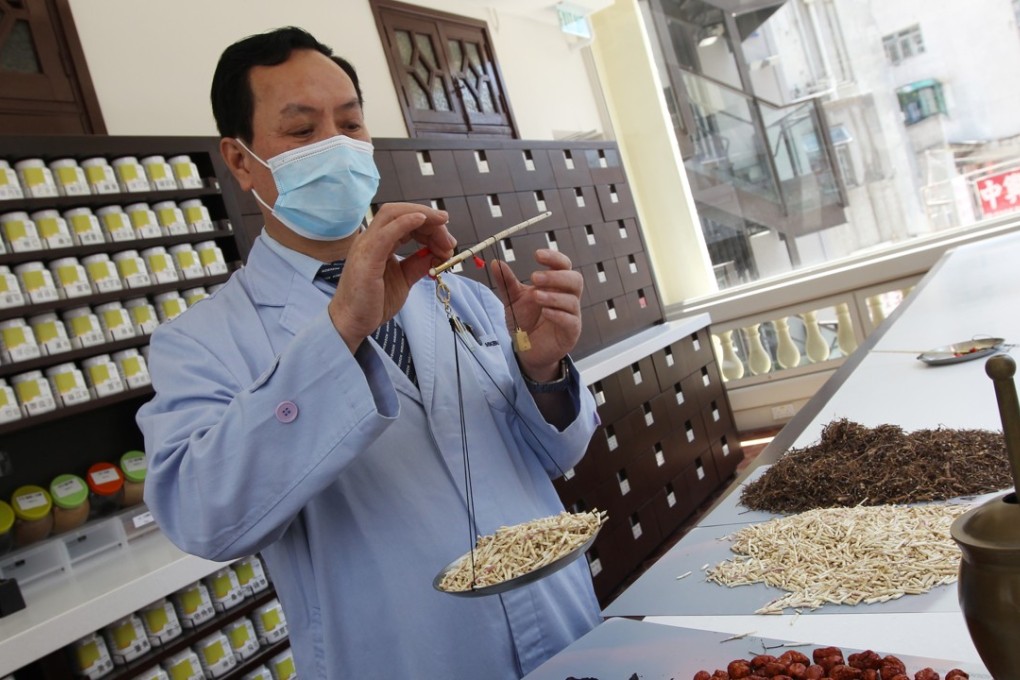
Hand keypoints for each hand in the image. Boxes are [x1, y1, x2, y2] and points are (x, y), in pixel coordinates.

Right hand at [329, 203, 454, 351]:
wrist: (352, 323)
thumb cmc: (373, 303)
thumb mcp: (404, 279)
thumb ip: (419, 263)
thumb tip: (438, 253)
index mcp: (378, 242)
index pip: (405, 220)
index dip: (429, 225)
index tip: (448, 242)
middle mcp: (370, 239)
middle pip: (401, 213)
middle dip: (430, 220)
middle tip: (449, 241)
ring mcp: (366, 245)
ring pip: (393, 215)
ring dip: (423, 218)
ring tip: (443, 231)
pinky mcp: (366, 257)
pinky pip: (386, 233)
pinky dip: (405, 223)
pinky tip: (422, 220)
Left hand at [490, 249, 583, 380]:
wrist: (526, 350)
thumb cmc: (524, 321)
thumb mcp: (512, 300)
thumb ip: (506, 282)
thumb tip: (496, 263)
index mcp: (556, 285)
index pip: (563, 265)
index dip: (554, 258)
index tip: (537, 255)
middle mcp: (567, 297)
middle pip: (575, 279)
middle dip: (555, 276)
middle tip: (534, 278)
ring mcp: (571, 315)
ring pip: (572, 300)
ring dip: (554, 296)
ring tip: (536, 297)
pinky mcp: (570, 332)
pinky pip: (571, 320)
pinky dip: (558, 315)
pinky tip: (545, 312)